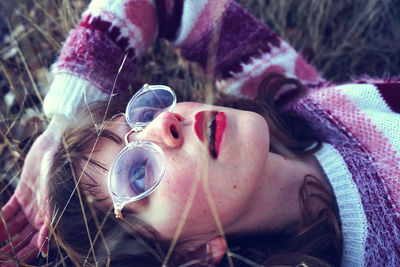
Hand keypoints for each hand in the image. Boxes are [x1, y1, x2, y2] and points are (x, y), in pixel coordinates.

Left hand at [0, 114, 67, 264]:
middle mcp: (40, 214)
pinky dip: (0, 220)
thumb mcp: (53, 200)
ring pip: (13, 226)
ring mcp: (30, 204)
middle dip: (10, 248)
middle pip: (22, 237)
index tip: (10, 263)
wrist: (54, 148)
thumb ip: (49, 226)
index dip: (24, 254)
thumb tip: (43, 250)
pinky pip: (8, 211)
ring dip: (2, 235)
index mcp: (49, 218)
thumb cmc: (58, 173)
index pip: (35, 243)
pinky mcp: (22, 194)